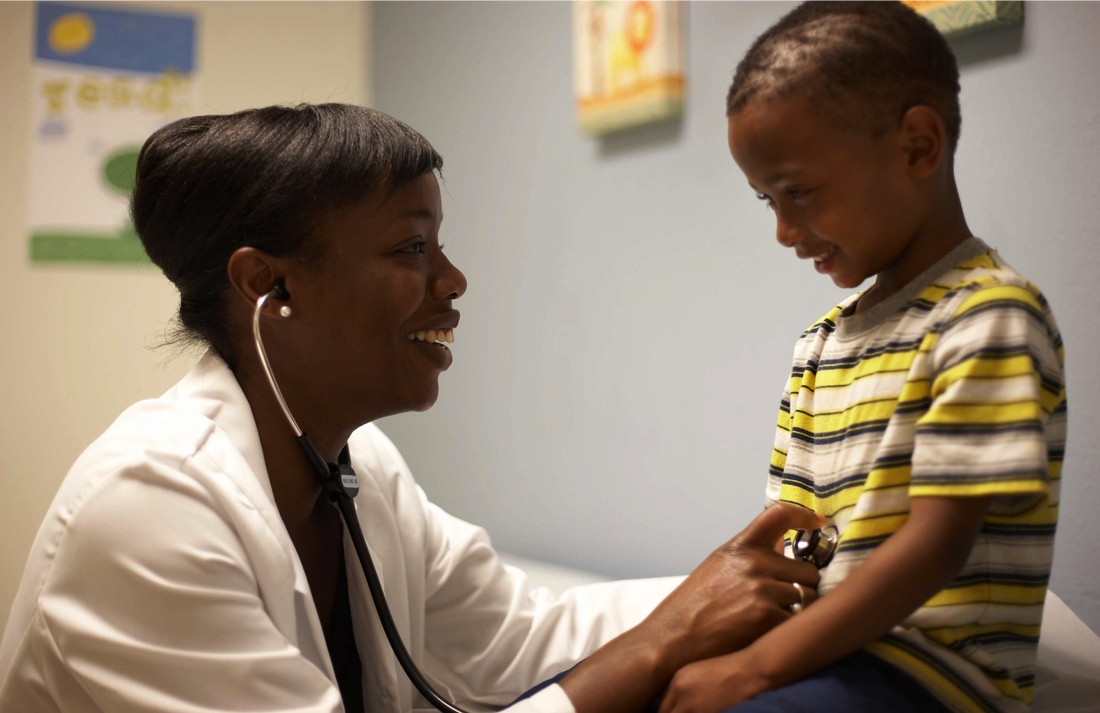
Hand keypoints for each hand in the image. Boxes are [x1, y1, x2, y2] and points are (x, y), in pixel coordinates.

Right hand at [560, 503, 821, 712]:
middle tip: (784, 600)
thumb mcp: (717, 567)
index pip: (779, 514)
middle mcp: (753, 563)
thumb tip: (781, 545)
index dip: (804, 515)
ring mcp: (761, 590)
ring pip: (807, 597)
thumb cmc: (692, 606)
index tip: (817, 522)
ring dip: (797, 610)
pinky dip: (788, 630)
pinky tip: (767, 634)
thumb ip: (749, 555)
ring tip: (771, 619)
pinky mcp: (767, 618)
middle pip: (807, 569)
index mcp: (739, 547)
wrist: (672, 639)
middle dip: (801, 586)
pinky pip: (798, 621)